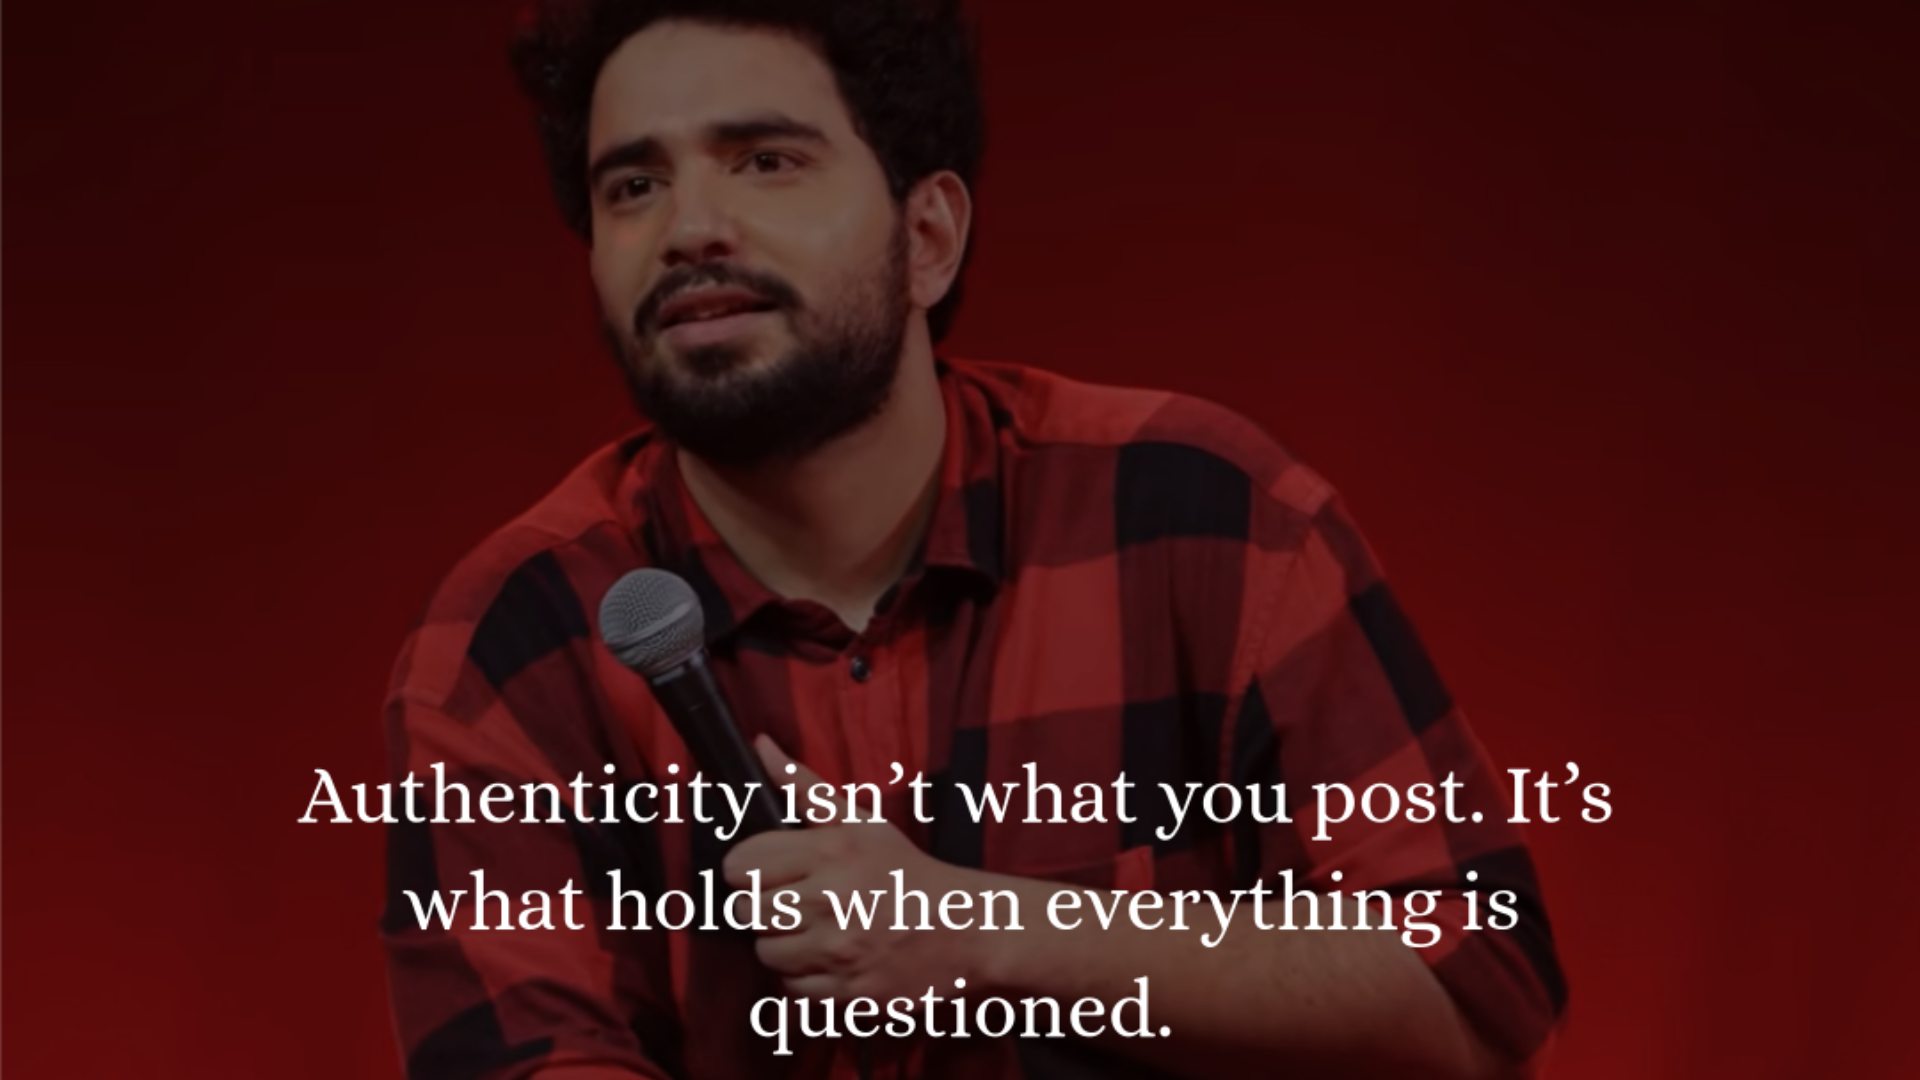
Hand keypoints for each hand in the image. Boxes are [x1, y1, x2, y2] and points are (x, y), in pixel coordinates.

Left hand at [722, 737, 990, 1002]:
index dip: (748, 868)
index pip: (740, 865)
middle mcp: (831, 901)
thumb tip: (762, 747)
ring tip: (815, 929)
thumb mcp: (860, 822)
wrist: (966, 928)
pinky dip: (805, 977)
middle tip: (794, 901)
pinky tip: (830, 958)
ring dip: (783, 943)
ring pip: (765, 951)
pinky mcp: (848, 991)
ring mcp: (839, 950)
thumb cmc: (906, 873)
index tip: (768, 872)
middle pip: (746, 911)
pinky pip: (792, 988)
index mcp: (831, 852)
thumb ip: (804, 786)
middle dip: (764, 906)